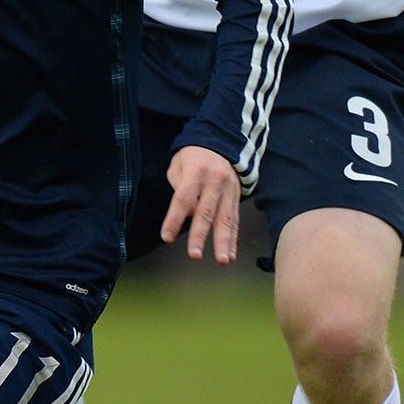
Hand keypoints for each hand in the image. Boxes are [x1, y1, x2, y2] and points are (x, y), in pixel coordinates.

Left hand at [159, 145, 242, 263]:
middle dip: (199, 235)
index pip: (183, 199)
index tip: (166, 237)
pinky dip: (233, 239)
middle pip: (206, 212)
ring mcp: (229, 190)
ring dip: (224, 242)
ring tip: (222, 260)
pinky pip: (235, 220)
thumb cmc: (193, 157)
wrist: (222, 143)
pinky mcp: (237, 197)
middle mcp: (215, 182)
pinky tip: (230, 254)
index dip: (174, 219)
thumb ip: (179, 188)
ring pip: (225, 219)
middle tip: (194, 255)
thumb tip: (187, 214)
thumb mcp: (178, 164)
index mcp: (196, 172)